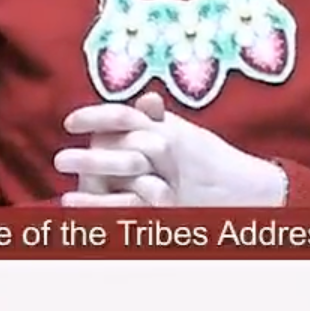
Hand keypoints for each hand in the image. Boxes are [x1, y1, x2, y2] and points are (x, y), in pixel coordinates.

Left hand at [51, 92, 287, 206]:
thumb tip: (144, 99)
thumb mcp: (186, 136)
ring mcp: (172, 179)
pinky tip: (82, 211)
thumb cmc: (212, 162)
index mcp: (167, 129)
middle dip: (90, 158)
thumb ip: (160, 121)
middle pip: (123, 151)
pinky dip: (106, 210)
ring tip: (65, 191)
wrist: (250, 191)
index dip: (96, 117)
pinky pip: (135, 208)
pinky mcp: (172, 206)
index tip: (70, 122)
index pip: (126, 116)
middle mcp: (169, 150)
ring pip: (127, 181)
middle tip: (59, 159)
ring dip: (92, 187)